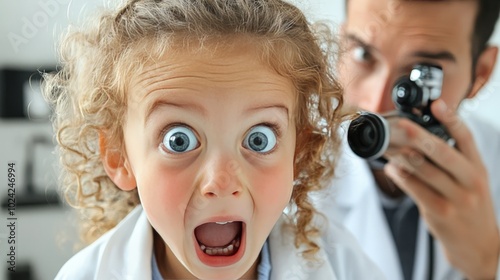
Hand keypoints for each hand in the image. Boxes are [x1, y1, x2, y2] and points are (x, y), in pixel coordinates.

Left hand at [383, 99, 499, 279]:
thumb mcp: (470, 181)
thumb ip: (452, 161)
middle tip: (400, 124)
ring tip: (388, 146)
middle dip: (419, 136)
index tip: (437, 103)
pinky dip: (400, 176)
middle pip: (443, 152)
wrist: (479, 246)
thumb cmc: (469, 208)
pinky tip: (391, 168)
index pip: (467, 138)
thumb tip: (418, 140)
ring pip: (425, 170)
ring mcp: (456, 198)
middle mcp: (470, 181)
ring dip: (402, 156)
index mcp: (478, 168)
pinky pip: (415, 189)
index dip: (452, 119)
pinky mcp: (440, 212)